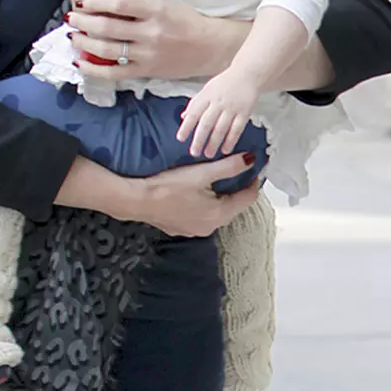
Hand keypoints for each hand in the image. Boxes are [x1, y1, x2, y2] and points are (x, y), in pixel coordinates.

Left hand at [68, 0, 248, 80]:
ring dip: (84, 43)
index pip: (119, 4)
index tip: (82, 1)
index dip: (96, 2)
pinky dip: (94, 69)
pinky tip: (80, 62)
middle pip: (107, 28)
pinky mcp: (146, 71)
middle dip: (84, 22)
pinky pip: (114, 73)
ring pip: (107, 50)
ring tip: (73, 36)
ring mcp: (147, 54)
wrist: (209, 47)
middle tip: (72, 18)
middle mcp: (150, 32)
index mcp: (155, 10)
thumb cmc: (187, 20)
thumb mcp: (166, 0)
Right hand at [136, 155, 259, 237]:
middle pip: (233, 207)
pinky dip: (204, 205)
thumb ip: (229, 166)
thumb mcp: (202, 173)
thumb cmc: (169, 186)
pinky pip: (201, 216)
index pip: (248, 199)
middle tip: (234, 171)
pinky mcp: (182, 229)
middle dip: (236, 189)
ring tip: (214, 180)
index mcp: (220, 213)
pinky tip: (194, 194)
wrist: (137, 200)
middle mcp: (211, 227)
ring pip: (216, 212)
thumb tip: (251, 160)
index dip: (253, 182)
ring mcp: (195, 230)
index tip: (253, 168)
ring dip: (219, 198)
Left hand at [176, 69, 258, 157]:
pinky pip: (236, 129)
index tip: (180, 138)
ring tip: (208, 154)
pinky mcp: (245, 112)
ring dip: (214, 143)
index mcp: (207, 96)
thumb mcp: (207, 89)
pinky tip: (225, 149)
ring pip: (221, 128)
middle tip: (194, 152)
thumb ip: (196, 103)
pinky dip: (230, 141)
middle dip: (199, 139)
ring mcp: (232, 107)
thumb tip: (183, 117)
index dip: (186, 126)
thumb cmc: (225, 83)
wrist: (247, 74)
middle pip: (206, 123)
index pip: (194, 113)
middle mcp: (218, 102)